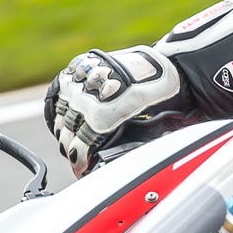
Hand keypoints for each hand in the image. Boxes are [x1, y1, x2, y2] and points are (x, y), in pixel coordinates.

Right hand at [44, 46, 181, 176]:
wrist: (171, 68)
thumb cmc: (163, 102)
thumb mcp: (149, 133)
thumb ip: (126, 149)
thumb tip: (108, 167)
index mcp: (103, 118)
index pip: (78, 149)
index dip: (78, 163)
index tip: (80, 168)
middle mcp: (87, 98)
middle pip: (66, 131)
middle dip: (70, 148)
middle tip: (77, 155)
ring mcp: (82, 79)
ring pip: (62, 111)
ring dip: (65, 127)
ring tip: (73, 136)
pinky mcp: (82, 64)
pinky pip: (62, 88)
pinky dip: (64, 103)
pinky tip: (70, 113)